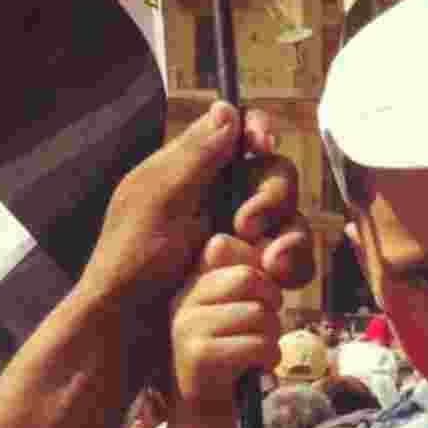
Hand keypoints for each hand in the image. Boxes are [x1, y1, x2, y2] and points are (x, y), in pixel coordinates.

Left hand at [80, 101, 311, 309]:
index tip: (260, 145)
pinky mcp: (261, 272)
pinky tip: (276, 276)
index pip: (243, 134)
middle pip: (278, 176)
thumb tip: (228, 109)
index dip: (260, 132)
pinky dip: (294, 265)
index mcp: (201, 169)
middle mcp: (230, 198)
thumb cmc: (132, 256)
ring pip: (293, 220)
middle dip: (271, 198)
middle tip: (245, 226)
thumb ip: (196, 154)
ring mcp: (248, 237)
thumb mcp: (159, 196)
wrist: (133, 318)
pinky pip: (295, 261)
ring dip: (288, 236)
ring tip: (267, 262)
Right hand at [171, 221, 307, 409]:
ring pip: (260, 313)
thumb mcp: (237, 314)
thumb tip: (272, 252)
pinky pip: (260, 345)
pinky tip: (255, 370)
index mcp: (189, 285)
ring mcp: (186, 329)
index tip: (261, 302)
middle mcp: (181, 301)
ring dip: (272, 338)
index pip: (224, 245)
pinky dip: (270, 359)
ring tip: (256, 354)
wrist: (205, 417)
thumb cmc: (232, 361)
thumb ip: (251, 281)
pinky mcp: (201, 358)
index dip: (259, 273)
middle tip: (263, 330)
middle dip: (271, 305)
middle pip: (249, 277)